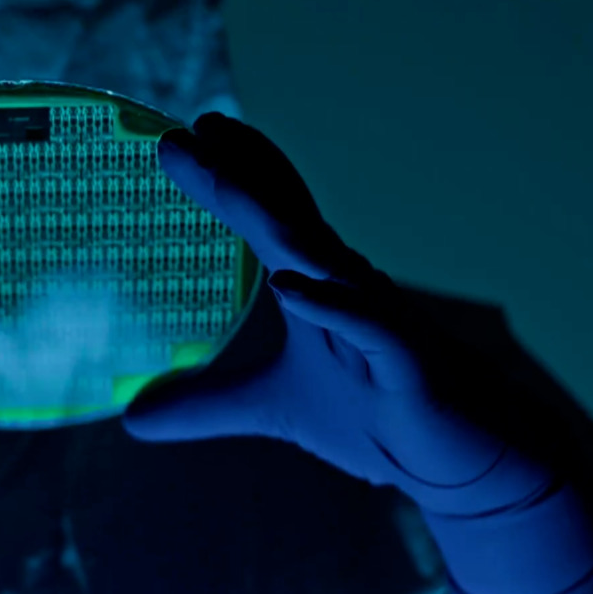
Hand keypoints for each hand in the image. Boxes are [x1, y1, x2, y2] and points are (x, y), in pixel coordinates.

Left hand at [123, 113, 592, 593]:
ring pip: (324, 260)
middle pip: (289, 220)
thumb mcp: (272, 409)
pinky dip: (332, 304)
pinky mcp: (409, 365)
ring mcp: (380, 322)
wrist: (462, 462)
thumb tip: (131, 417)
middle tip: (194, 131)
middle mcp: (349, 289)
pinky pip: (370, 327)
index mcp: (318, 288)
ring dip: (274, 218)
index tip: (185, 139)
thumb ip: (205, 405)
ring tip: (222, 181)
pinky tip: (288, 286)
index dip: (231, 177)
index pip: (269, 219)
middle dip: (241, 174)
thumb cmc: (375, 420)